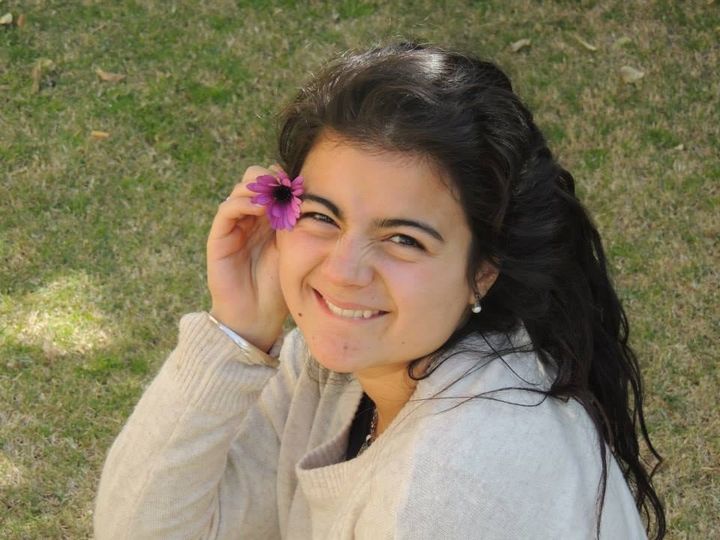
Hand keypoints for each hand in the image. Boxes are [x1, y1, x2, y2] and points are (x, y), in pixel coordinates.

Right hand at [207, 165, 288, 351]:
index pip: (274, 181)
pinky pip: (227, 209)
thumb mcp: (296, 250)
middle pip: (256, 177)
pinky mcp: (219, 237)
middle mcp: (250, 217)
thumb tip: (316, 196)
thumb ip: (299, 223)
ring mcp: (234, 225)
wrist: (257, 316)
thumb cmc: (280, 287)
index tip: (303, 185)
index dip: (287, 178)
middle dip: (273, 179)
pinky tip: (261, 209)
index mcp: (270, 217)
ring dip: (261, 188)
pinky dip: (244, 203)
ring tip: (277, 199)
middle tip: (289, 190)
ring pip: (242, 188)